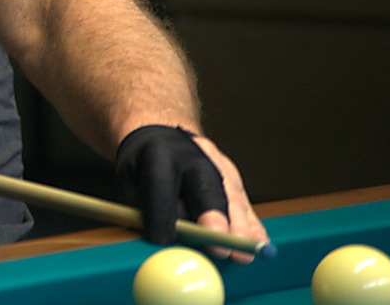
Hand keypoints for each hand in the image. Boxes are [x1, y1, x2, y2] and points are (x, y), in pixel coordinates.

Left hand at [116, 125, 268, 262]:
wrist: (163, 136)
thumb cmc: (143, 167)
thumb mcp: (132, 183)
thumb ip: (146, 208)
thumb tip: (166, 239)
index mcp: (157, 152)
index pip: (160, 183)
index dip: (161, 212)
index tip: (162, 239)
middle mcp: (192, 154)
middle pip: (206, 186)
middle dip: (213, 217)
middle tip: (218, 245)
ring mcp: (218, 162)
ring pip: (232, 196)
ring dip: (239, 228)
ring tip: (241, 253)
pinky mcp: (234, 176)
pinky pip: (244, 203)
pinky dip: (252, 225)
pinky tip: (258, 243)